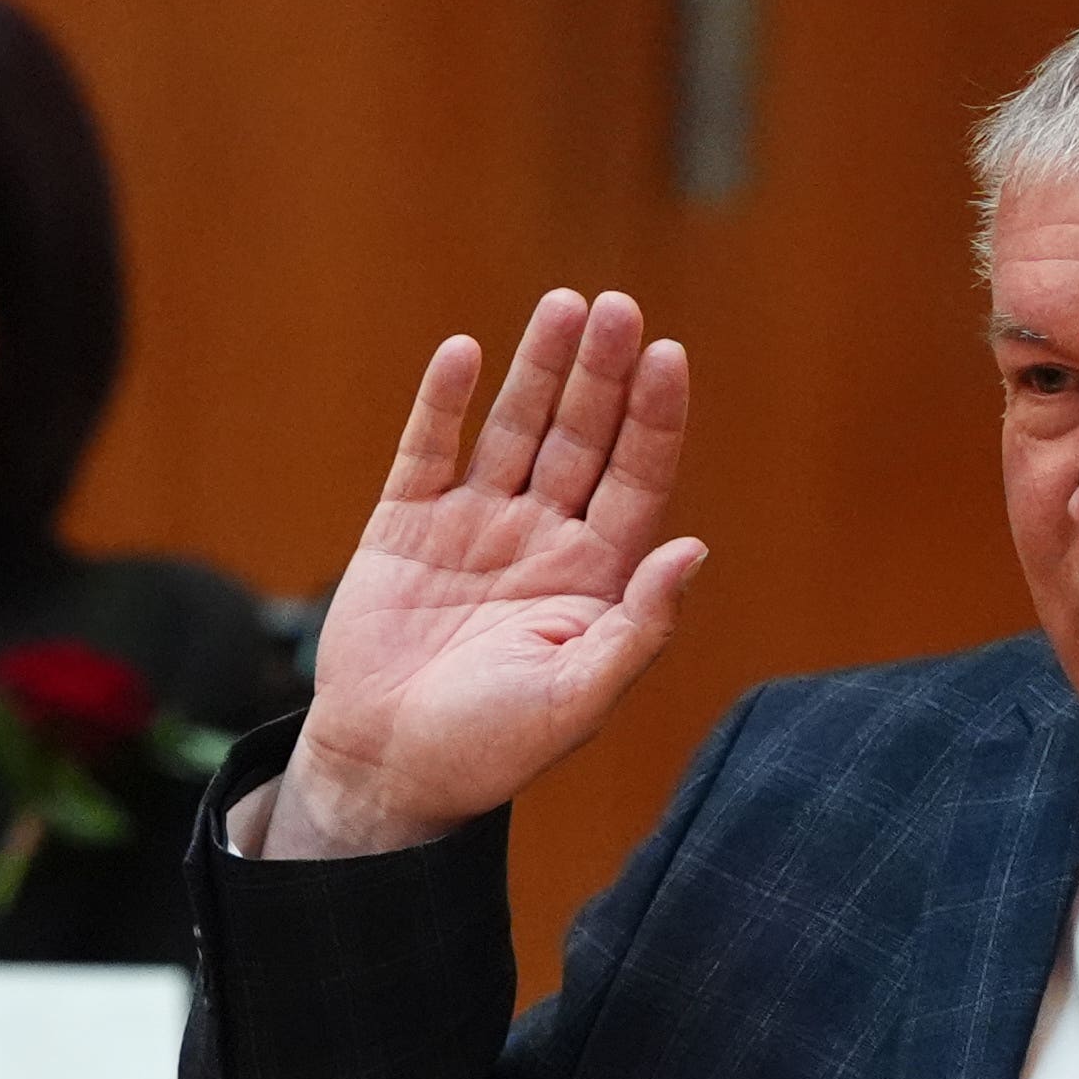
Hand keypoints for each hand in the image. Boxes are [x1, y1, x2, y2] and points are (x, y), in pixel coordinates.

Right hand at [262, 288, 704, 859]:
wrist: (384, 772)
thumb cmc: (487, 751)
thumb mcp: (578, 701)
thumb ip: (639, 628)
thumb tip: (694, 550)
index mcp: (593, 576)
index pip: (636, 477)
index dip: (654, 418)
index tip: (668, 357)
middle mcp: (541, 538)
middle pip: (583, 436)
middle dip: (601, 373)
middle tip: (617, 307)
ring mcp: (473, 525)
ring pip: (515, 428)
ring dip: (538, 368)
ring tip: (562, 306)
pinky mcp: (405, 526)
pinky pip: (428, 450)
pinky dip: (444, 403)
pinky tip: (464, 355)